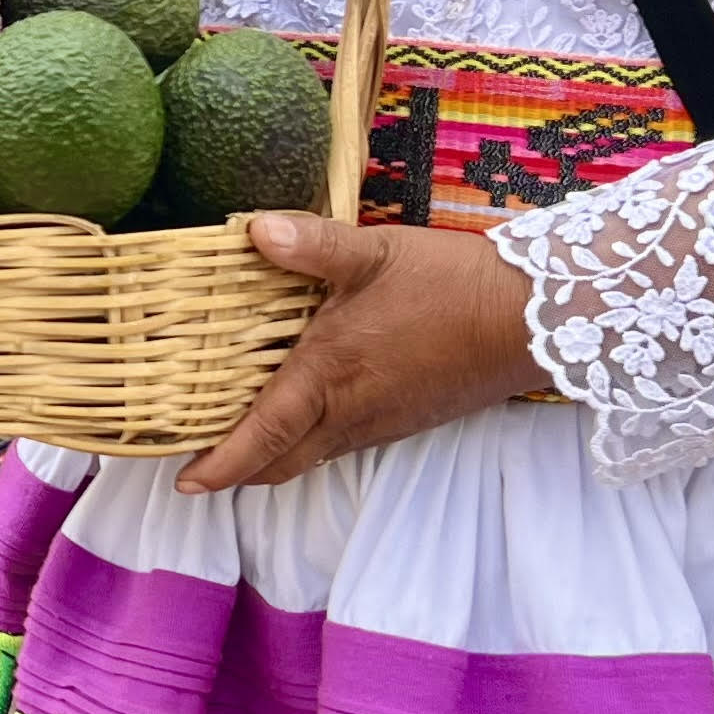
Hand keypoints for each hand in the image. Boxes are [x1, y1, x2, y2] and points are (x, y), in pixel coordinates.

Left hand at [179, 217, 541, 491]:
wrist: (529, 321)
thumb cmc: (450, 286)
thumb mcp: (375, 253)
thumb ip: (311, 245)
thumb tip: (254, 230)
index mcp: (329, 377)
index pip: (261, 436)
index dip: (220, 464)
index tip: (185, 483)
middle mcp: (349, 414)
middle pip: (279, 463)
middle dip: (237, 470)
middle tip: (198, 461)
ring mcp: (379, 424)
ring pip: (311, 456)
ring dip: (272, 454)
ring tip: (239, 433)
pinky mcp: (404, 421)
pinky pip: (342, 443)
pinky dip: (310, 439)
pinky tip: (306, 405)